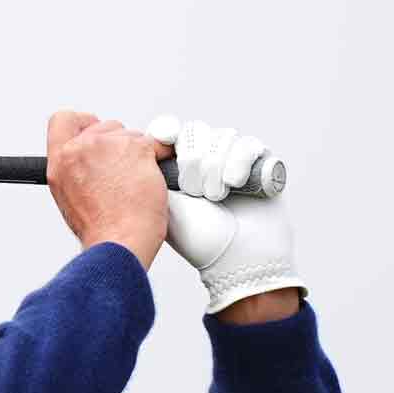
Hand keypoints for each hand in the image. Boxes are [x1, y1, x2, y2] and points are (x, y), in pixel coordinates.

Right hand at [45, 111, 168, 268]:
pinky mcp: (137, 148)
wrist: (119, 242)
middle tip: (121, 171)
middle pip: (104, 125)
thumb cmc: (101, 229)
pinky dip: (159, 156)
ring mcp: (108, 146)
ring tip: (133, 183)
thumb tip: (97, 160)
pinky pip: (156, 142)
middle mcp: (80, 150)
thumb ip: (78, 170)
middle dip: (117, 144)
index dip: (83, 123)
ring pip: (130, 133)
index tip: (95, 135)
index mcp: (60, 162)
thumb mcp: (71, 197)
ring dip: (137, 153)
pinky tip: (152, 177)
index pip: (64, 120)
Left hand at [146, 115, 307, 314]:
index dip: (169, 133)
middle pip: (197, 132)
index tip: (165, 138)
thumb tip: (133, 147)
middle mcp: (205, 162)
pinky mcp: (260, 165)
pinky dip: (238, 161)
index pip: (173, 133)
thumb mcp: (164, 205)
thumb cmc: (199, 240)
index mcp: (179, 169)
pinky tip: (233, 183)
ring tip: (214, 196)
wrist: (237, 259)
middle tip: (195, 190)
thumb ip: (149, 175)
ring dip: (215, 165)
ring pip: (222, 137)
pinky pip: (248, 145)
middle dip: (194, 159)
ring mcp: (233, 162)